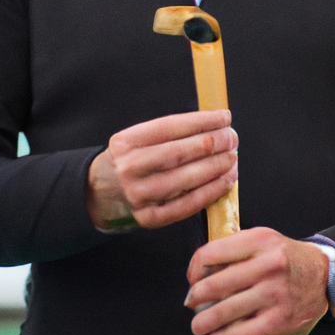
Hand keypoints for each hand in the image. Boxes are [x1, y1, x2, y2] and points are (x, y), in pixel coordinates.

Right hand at [85, 110, 237, 229]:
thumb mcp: (137, 139)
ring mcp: (139, 195)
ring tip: (233, 158)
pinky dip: (210, 192)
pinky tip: (226, 181)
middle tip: (232, 138)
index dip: (202, 121)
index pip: (170, 127)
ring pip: (184, 179)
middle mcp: (130, 167)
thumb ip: (170, 133)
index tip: (225, 117)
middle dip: (212, 143)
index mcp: (126, 142)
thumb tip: (214, 126)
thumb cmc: (130, 160)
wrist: (102, 192)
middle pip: (178, 152)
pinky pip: (186, 205)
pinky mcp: (149, 217)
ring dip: (215, 167)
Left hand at [184, 228, 328, 334]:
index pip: (212, 253)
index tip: (193, 278)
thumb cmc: (285, 258)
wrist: (324, 275)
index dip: (195, 268)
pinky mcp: (280, 319)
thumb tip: (200, 274)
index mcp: (259, 240)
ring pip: (227, 311)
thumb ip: (235, 252)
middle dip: (196, 298)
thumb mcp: (262, 241)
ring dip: (204, 322)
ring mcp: (275, 293)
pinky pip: (245, 334)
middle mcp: (267, 265)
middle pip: (216, 284)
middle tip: (191, 304)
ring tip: (198, 326)